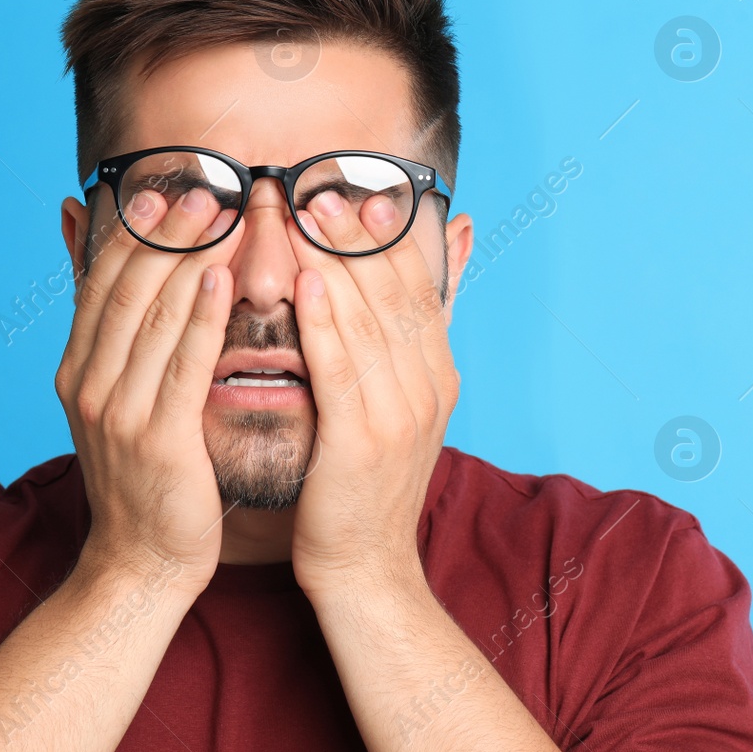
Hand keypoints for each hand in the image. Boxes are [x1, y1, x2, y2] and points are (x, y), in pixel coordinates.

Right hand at [55, 187, 242, 595]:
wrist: (142, 561)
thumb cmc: (145, 472)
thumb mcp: (116, 393)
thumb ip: (113, 326)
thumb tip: (81, 242)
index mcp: (79, 367)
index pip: (102, 281)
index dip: (133, 231)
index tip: (163, 186)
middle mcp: (89, 383)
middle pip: (127, 289)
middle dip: (166, 233)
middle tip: (202, 185)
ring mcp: (118, 412)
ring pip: (155, 318)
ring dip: (189, 260)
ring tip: (221, 212)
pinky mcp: (156, 439)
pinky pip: (182, 366)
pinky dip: (201, 319)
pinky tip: (222, 281)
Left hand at [286, 192, 458, 598]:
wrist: (366, 570)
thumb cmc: (367, 483)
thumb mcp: (402, 403)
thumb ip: (410, 336)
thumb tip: (445, 263)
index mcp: (439, 373)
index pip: (418, 285)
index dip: (390, 234)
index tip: (359, 186)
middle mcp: (429, 387)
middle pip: (396, 292)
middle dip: (359, 234)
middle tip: (325, 181)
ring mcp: (401, 414)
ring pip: (370, 320)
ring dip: (337, 260)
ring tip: (307, 211)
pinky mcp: (363, 442)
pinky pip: (343, 369)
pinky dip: (327, 321)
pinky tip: (307, 282)